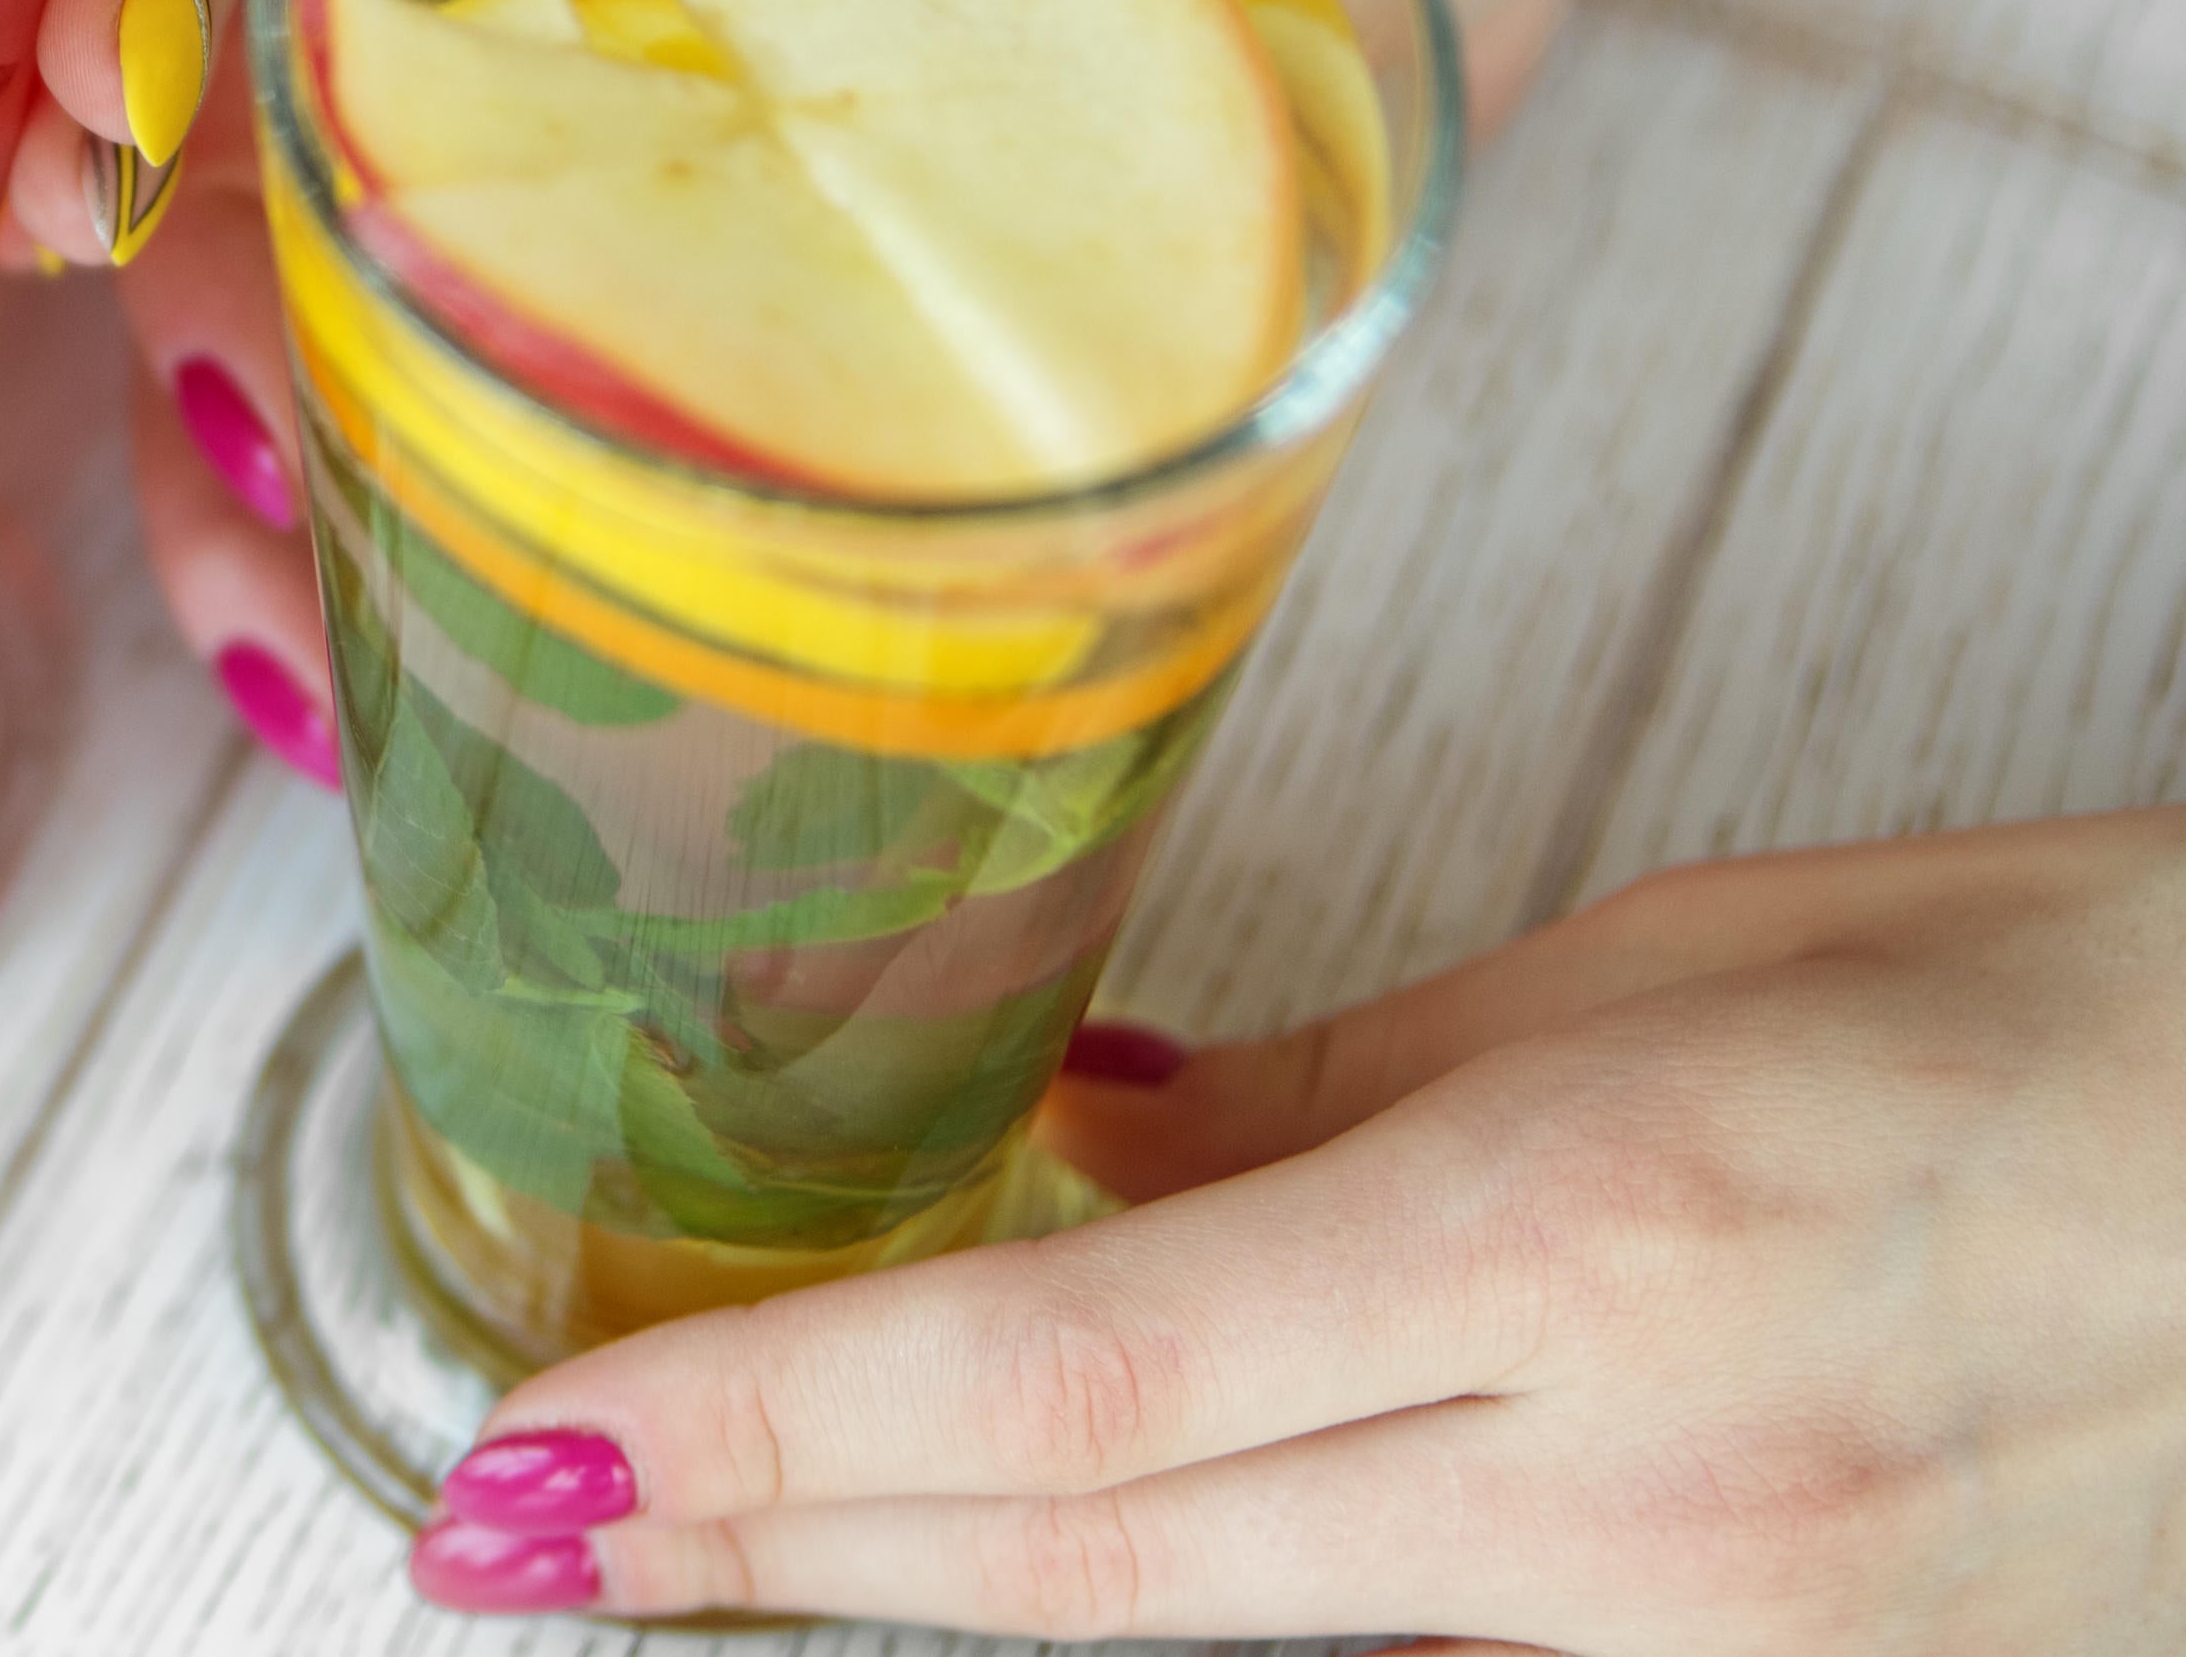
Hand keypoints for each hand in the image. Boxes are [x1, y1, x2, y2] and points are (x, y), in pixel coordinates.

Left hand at [416, 815, 2185, 1648]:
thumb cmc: (2084, 1008)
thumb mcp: (1667, 966)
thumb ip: (1325, 1087)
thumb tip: (1057, 1146)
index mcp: (1579, 1243)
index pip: (1061, 1395)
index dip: (770, 1444)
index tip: (541, 1460)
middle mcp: (1635, 1496)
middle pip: (1092, 1576)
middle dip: (775, 1564)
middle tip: (525, 1537)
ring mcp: (1728, 1652)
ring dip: (950, 1607)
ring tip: (727, 1545)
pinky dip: (1209, 1634)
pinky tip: (1056, 1575)